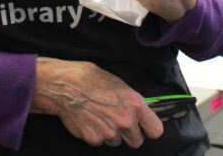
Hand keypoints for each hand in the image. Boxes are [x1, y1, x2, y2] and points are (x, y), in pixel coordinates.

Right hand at [31, 57, 162, 146]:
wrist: (66, 86)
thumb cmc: (92, 79)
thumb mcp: (120, 85)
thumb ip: (132, 102)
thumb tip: (140, 111)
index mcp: (136, 105)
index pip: (156, 130)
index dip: (149, 129)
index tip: (145, 127)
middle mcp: (125, 121)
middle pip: (137, 142)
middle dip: (130, 134)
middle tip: (119, 122)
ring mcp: (109, 133)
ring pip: (118, 142)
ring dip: (112, 134)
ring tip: (101, 117)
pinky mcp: (94, 139)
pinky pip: (101, 142)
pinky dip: (97, 134)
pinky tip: (91, 120)